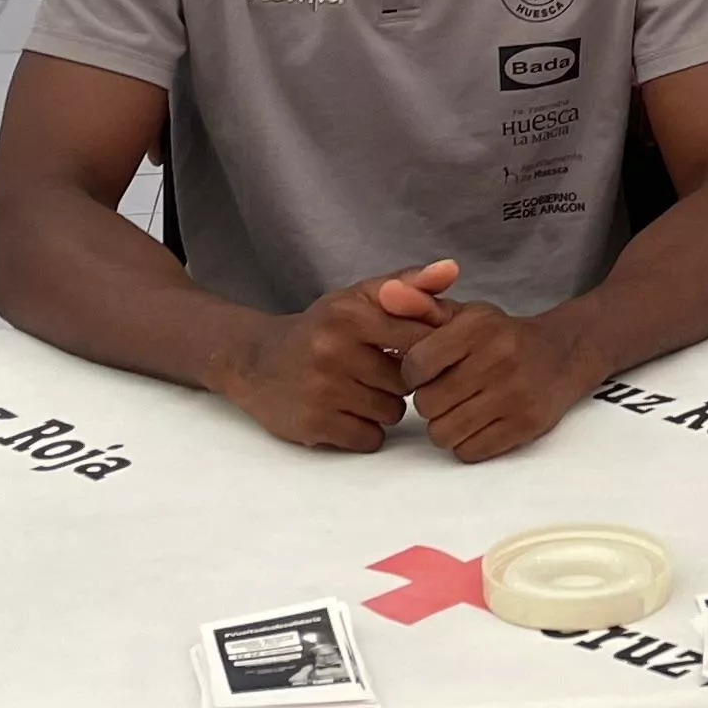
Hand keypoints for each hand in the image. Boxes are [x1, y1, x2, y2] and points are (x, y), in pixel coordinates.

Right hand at [210, 261, 457, 450]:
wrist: (256, 361)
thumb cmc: (320, 328)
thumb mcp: (358, 297)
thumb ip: (409, 283)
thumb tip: (452, 269)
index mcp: (350, 314)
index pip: (419, 338)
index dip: (423, 349)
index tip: (408, 350)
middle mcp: (333, 350)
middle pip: (407, 382)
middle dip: (399, 381)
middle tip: (375, 372)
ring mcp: (321, 389)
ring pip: (391, 412)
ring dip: (383, 407)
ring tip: (359, 391)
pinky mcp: (313, 424)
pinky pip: (369, 438)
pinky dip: (364, 431)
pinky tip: (345, 413)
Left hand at [400, 301, 604, 461]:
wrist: (563, 354)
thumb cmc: (501, 336)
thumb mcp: (465, 315)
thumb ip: (422, 305)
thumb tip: (386, 294)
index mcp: (478, 327)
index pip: (415, 365)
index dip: (412, 374)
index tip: (425, 372)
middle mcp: (498, 359)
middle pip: (427, 404)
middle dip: (429, 402)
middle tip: (446, 392)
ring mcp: (514, 394)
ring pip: (444, 433)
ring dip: (445, 426)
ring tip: (460, 409)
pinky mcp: (524, 425)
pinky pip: (469, 451)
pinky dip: (466, 443)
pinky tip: (478, 423)